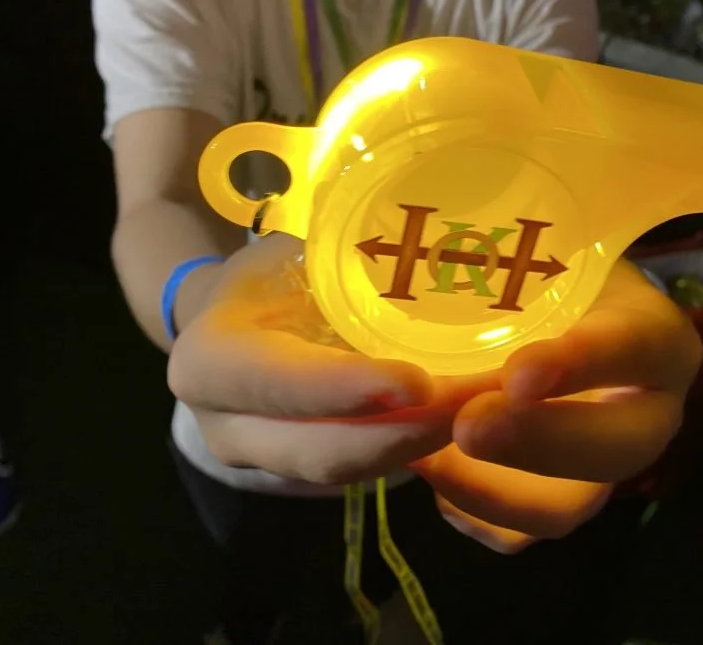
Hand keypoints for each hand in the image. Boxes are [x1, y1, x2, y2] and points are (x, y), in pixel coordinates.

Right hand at [168, 234, 494, 484]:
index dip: (348, 389)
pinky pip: (364, 472)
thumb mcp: (290, 252)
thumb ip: (336, 257)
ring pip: (349, 472)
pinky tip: (470, 424)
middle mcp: (226, 426)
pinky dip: (418, 450)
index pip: (278, 383)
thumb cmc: (270, 274)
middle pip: (321, 451)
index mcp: (211, 361)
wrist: (231, 319)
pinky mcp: (300, 476)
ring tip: (491, 415)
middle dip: (407, 434)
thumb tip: (423, 226)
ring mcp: (261, 462)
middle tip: (482, 405)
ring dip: (423, 447)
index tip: (422, 383)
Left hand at [414, 261, 701, 552]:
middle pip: (616, 450)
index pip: (634, 350)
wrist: (558, 303)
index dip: (581, 365)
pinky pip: (521, 534)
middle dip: (537, 443)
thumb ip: (514, 274)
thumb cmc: (550, 270)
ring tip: (427, 453)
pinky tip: (433, 470)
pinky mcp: (561, 502)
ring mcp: (606, 469)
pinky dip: (472, 511)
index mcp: (658, 342)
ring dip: (494, 489)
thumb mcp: (546, 258)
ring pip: (568, 507)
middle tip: (467, 424)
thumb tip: (429, 272)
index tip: (519, 372)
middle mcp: (649, 414)